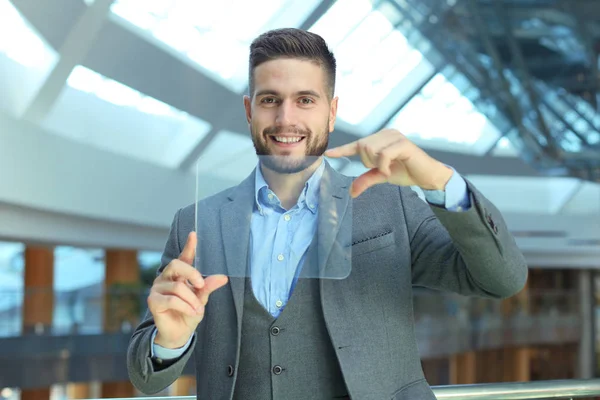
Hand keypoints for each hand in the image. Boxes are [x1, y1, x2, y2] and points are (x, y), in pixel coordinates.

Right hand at [148, 232, 227, 348]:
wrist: (180, 333)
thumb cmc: (189, 313)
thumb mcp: (202, 299)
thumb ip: (208, 286)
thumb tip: (223, 277)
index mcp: (179, 274)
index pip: (184, 257)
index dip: (189, 246)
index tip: (194, 234)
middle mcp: (166, 277)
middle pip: (176, 264)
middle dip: (191, 274)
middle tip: (201, 286)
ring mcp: (157, 288)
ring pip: (178, 287)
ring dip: (191, 300)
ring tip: (197, 310)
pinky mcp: (153, 300)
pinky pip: (172, 300)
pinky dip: (185, 307)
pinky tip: (191, 313)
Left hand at [325, 129, 452, 197]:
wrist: (427, 176)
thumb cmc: (406, 172)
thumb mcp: (382, 176)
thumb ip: (366, 180)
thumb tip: (351, 192)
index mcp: (380, 138)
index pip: (357, 144)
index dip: (342, 150)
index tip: (328, 155)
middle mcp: (386, 133)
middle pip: (362, 147)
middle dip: (368, 162)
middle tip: (383, 169)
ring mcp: (395, 136)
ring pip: (370, 149)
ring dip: (377, 164)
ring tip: (389, 168)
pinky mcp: (403, 143)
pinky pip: (383, 155)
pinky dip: (384, 166)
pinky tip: (391, 170)